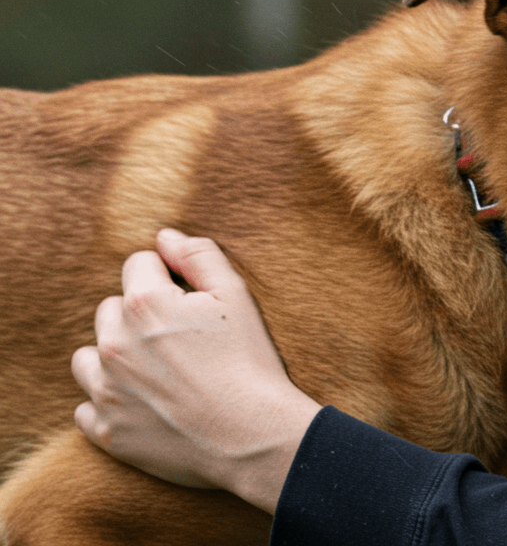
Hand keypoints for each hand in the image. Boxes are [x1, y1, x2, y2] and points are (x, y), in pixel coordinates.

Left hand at [71, 229, 321, 513]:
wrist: (254, 436)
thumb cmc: (250, 363)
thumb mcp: (238, 296)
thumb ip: (199, 256)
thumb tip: (165, 237)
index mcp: (145, 304)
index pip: (138, 265)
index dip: (169, 277)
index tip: (192, 303)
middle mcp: (114, 343)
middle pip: (112, 309)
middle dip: (140, 316)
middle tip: (182, 340)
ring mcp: (105, 390)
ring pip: (90, 356)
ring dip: (116, 357)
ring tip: (160, 372)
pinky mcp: (107, 430)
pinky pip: (87, 406)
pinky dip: (110, 402)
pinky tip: (148, 404)